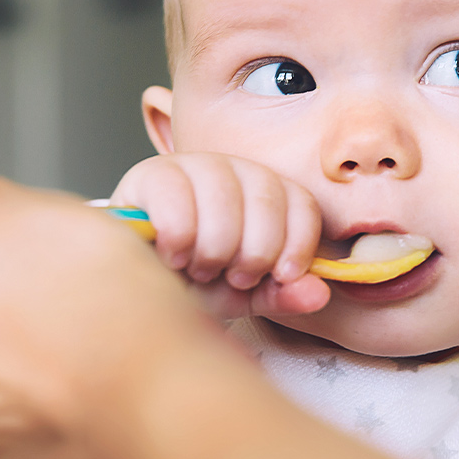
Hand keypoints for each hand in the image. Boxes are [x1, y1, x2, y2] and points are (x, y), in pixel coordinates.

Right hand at [110, 153, 329, 318]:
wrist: (139, 283)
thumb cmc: (195, 282)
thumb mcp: (245, 294)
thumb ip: (283, 294)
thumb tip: (319, 293)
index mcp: (267, 191)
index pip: (302, 203)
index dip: (296, 245)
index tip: (278, 276)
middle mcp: (234, 168)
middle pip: (266, 202)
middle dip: (252, 255)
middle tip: (229, 275)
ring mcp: (192, 164)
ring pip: (223, 199)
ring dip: (213, 249)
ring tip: (198, 268)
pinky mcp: (151, 174)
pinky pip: (176, 199)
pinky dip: (179, 239)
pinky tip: (172, 256)